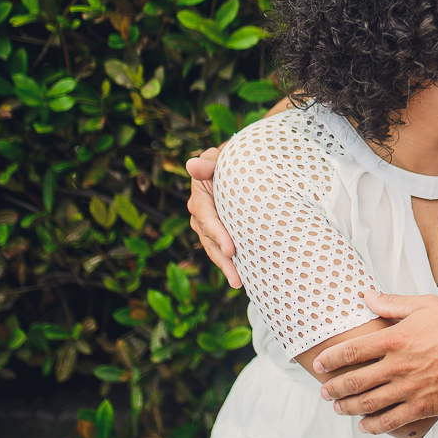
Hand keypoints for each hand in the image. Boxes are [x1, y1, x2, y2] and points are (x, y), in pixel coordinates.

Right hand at [186, 146, 240, 287]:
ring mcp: (211, 224)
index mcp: (200, 195)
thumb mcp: (220, 155)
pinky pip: (225, 249)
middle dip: (222, 259)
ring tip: (239, 282)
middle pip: (209, 239)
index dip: (217, 234)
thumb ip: (208, 162)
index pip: (206, 217)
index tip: (231, 249)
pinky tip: (244, 277)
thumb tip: (192, 165)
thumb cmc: (234, 156)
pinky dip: (233, 262)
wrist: (245, 162)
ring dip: (227, 266)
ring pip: (216, 248)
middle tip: (237, 275)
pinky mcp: (224, 231)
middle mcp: (201, 213)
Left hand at [314, 293, 437, 434]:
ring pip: (367, 403)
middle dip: (334, 388)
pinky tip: (365, 425)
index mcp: (396, 338)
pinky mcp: (421, 407)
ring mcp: (408, 388)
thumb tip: (366, 295)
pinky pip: (390, 421)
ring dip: (348, 408)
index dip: (330, 359)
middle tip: (324, 391)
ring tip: (338, 408)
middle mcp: (397, 365)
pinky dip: (373, 425)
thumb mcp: (427, 305)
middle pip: (353, 381)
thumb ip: (393, 303)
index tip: (319, 364)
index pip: (352, 351)